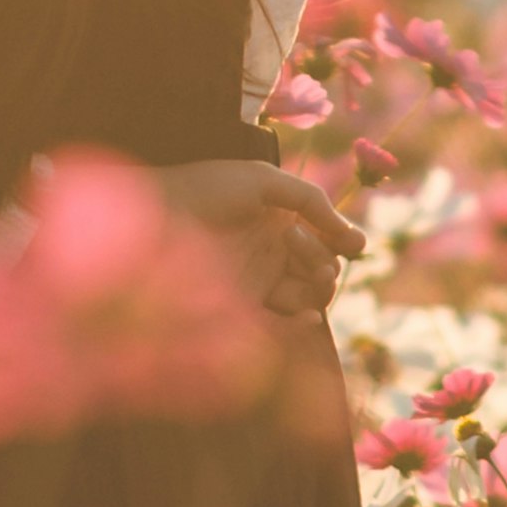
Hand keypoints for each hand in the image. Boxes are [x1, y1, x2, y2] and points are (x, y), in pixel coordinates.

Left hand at [153, 157, 364, 320]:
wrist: (152, 215)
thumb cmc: (203, 188)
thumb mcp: (262, 179)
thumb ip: (309, 199)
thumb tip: (353, 237)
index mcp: (277, 222)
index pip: (324, 242)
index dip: (342, 243)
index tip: (354, 242)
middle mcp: (270, 254)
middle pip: (321, 272)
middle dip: (325, 260)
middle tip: (296, 240)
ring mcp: (256, 282)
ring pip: (308, 297)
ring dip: (317, 285)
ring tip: (304, 264)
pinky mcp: (240, 309)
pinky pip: (279, 327)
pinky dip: (300, 326)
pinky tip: (308, 317)